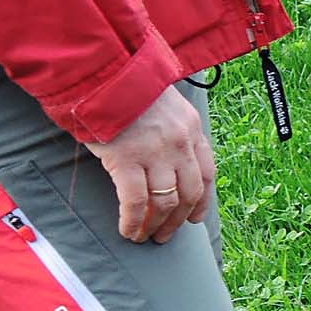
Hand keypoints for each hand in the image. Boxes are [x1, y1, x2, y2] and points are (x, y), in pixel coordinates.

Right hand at [86, 87, 217, 243]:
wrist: (104, 72)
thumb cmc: (127, 88)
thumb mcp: (165, 104)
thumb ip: (173, 130)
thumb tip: (169, 158)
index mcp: (192, 129)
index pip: (207, 173)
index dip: (202, 200)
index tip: (195, 217)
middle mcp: (180, 143)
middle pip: (188, 193)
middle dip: (178, 220)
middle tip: (165, 236)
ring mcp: (155, 153)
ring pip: (165, 202)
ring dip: (155, 226)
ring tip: (144, 237)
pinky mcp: (127, 159)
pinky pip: (136, 201)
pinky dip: (133, 221)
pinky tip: (127, 231)